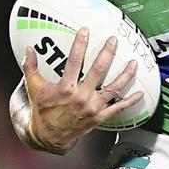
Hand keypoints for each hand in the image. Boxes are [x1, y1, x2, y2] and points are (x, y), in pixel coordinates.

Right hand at [17, 27, 143, 152]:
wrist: (50, 136)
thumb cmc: (43, 111)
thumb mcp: (34, 88)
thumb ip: (31, 67)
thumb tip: (28, 49)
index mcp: (65, 88)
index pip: (74, 61)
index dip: (80, 44)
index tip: (86, 31)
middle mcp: (81, 97)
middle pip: (98, 71)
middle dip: (107, 53)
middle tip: (114, 40)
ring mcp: (93, 107)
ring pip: (113, 88)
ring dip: (125, 74)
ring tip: (133, 63)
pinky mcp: (99, 117)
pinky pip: (118, 108)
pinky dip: (130, 101)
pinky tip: (140, 93)